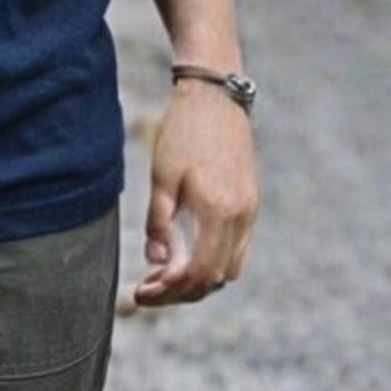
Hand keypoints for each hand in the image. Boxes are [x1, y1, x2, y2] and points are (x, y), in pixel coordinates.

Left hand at [132, 82, 258, 305]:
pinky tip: (181, 257)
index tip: (139, 293)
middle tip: (144, 292)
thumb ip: (160, 222)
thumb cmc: (182, 132)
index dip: (169, 291)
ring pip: (229, 267)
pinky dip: (210, 262)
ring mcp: (250, 211)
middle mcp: (241, 216)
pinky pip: (235, 249)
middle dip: (180, 292)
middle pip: (216, 278)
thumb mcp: (162, 176)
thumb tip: (156, 262)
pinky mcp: (250, 204)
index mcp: (219, 210)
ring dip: (197, 280)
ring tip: (159, 278)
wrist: (216, 98)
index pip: (199, 272)